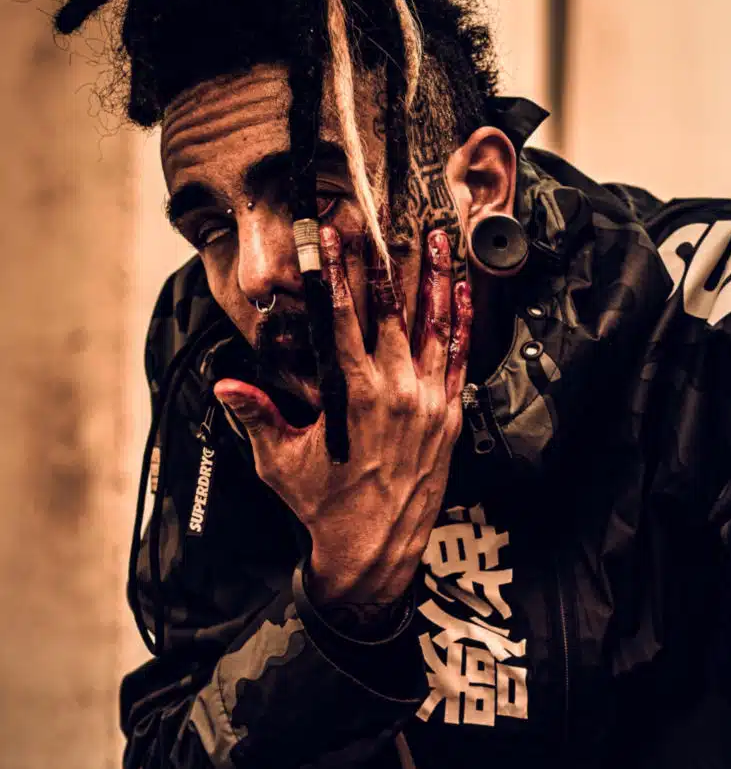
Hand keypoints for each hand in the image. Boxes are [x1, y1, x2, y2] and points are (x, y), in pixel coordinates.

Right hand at [214, 226, 471, 605]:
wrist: (374, 548)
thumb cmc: (325, 504)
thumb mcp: (281, 461)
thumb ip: (259, 416)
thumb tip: (228, 386)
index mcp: (353, 395)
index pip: (342, 317)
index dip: (336, 271)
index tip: (333, 235)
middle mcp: (396, 390)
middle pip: (392, 310)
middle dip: (386, 260)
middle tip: (387, 219)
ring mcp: (429, 401)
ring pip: (435, 326)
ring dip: (437, 279)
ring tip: (440, 238)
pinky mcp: (449, 415)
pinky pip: (460, 359)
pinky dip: (462, 323)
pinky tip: (465, 293)